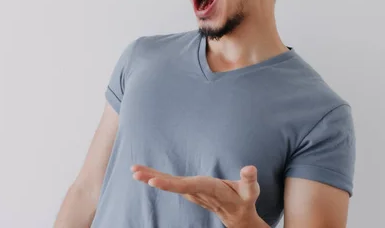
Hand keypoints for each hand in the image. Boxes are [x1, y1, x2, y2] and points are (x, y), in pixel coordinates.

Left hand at [131, 164, 268, 227]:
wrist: (237, 217)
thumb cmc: (244, 199)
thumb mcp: (250, 191)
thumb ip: (249, 179)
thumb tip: (250, 167)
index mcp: (208, 189)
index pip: (186, 185)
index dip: (170, 184)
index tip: (153, 181)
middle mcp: (196, 191)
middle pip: (172, 185)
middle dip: (153, 179)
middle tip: (135, 173)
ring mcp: (190, 192)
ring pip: (168, 183)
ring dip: (150, 176)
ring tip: (134, 171)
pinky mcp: (188, 189)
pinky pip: (169, 182)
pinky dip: (156, 177)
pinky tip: (144, 173)